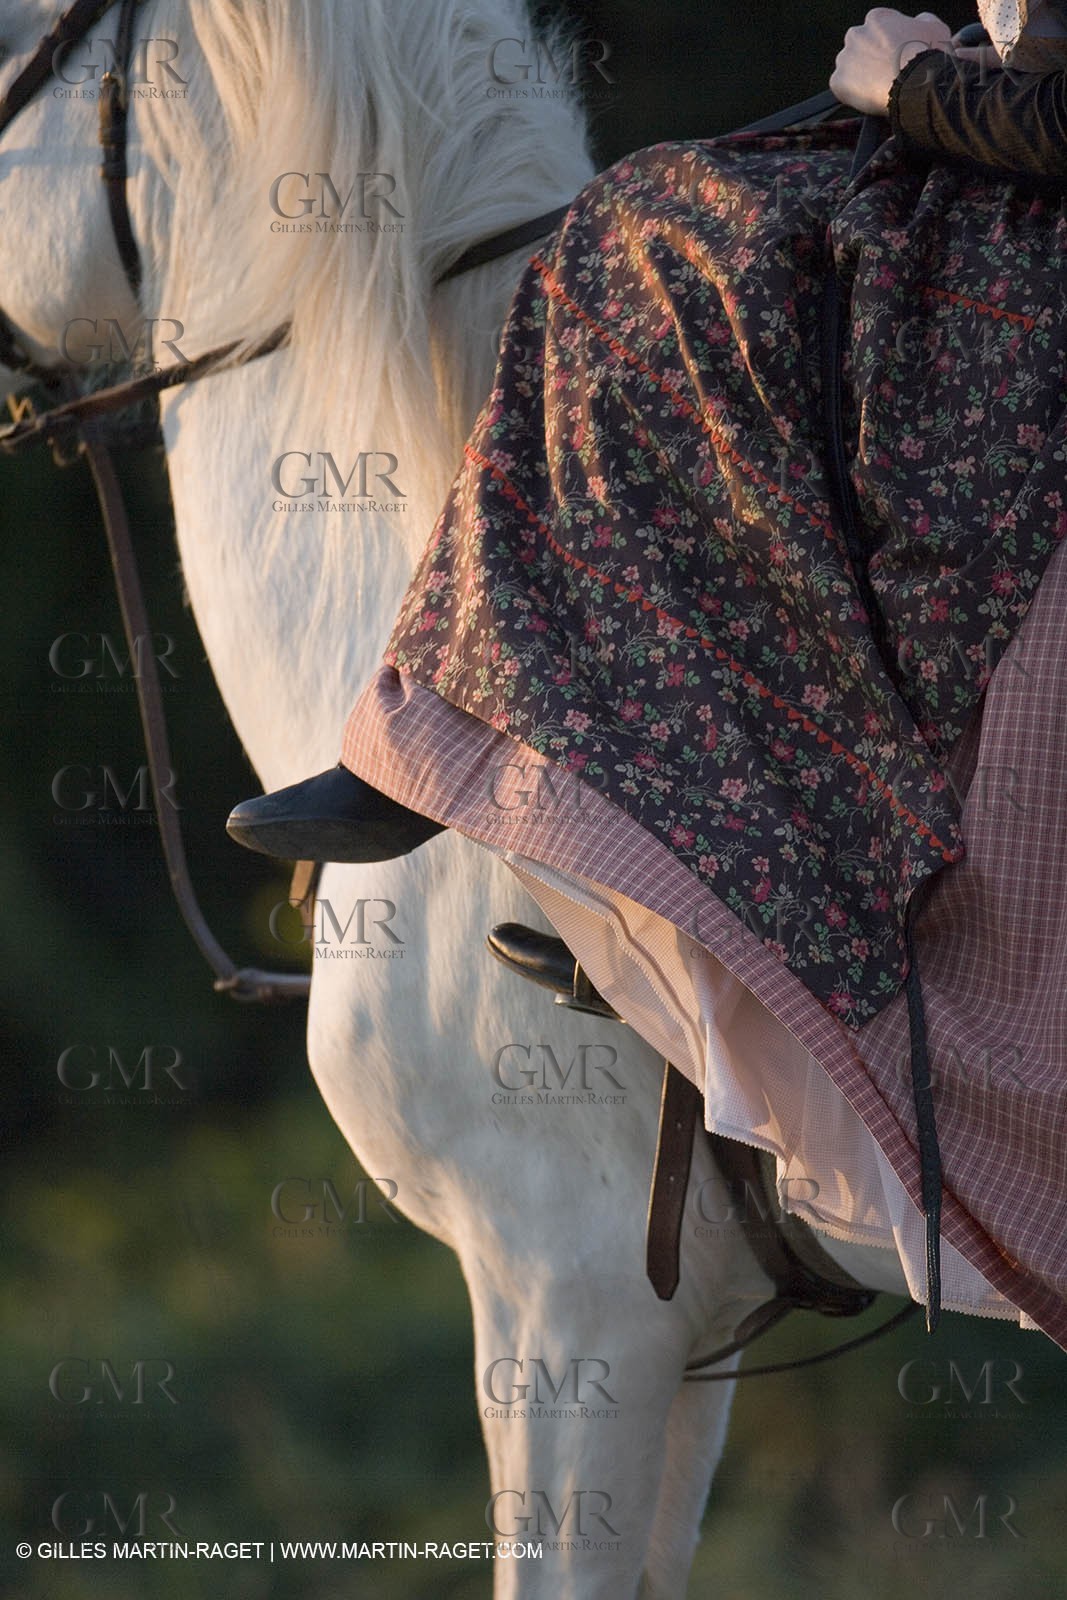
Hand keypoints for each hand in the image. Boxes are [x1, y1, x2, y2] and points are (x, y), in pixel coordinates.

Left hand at [830, 8, 953, 114]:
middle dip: (870, 60)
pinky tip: (868, 98)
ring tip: (879, 88)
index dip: (887, 46)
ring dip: (860, 77)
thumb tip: (918, 22)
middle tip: (886, 75)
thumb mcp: (935, 28)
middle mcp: (855, 34)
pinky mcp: (838, 82)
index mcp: (876, 18)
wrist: (915, 82)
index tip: (895, 58)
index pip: (877, 31)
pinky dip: (852, 94)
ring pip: (849, 68)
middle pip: (860, 48)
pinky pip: (842, 88)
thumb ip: (922, 21)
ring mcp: (844, 58)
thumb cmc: (927, 55)